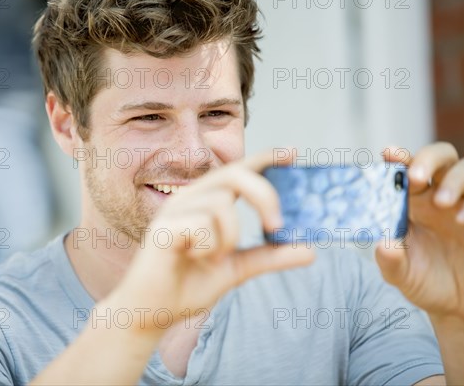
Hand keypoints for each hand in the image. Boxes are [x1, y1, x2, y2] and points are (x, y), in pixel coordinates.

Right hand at [111, 150, 314, 332]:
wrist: (153, 312)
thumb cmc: (188, 285)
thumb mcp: (238, 269)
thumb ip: (269, 256)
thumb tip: (310, 251)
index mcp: (206, 202)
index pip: (238, 171)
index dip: (264, 158)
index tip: (293, 152)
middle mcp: (189, 198)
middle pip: (235, 174)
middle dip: (263, 195)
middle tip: (276, 227)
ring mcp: (174, 209)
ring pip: (221, 205)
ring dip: (228, 238)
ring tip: (212, 259)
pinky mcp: (164, 226)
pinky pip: (203, 226)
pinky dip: (209, 248)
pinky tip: (193, 259)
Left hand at [377, 142, 463, 320]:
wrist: (461, 303)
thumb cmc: (426, 281)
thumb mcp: (402, 275)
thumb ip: (391, 261)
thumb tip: (382, 245)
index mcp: (412, 201)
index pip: (404, 169)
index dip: (397, 157)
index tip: (389, 153)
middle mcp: (441, 194)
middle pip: (440, 156)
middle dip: (427, 159)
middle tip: (415, 178)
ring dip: (455, 179)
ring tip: (443, 203)